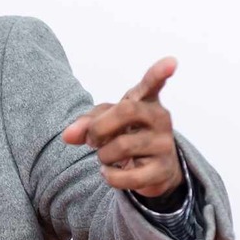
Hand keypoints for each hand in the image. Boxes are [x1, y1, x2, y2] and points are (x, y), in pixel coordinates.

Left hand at [61, 57, 182, 197]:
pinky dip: (110, 176)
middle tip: (93, 139)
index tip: (171, 62)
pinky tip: (109, 173)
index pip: (151, 84)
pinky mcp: (163, 170)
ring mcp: (164, 144)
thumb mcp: (103, 123)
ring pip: (122, 146)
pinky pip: (129, 176)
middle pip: (125, 111)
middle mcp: (160, 118)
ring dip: (103, 156)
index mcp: (145, 100)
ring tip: (105, 157)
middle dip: (99, 127)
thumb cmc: (124, 135)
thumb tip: (67, 136)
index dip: (159, 73)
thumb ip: (85, 123)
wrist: (150, 169)